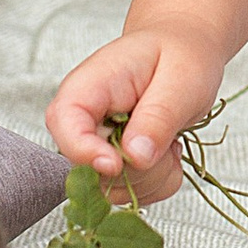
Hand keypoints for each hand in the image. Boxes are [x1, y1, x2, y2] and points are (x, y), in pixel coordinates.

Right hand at [46, 26, 225, 200]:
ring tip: (170, 138)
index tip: (116, 164)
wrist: (184, 51)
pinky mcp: (110, 167)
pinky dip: (160, 182)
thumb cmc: (180, 55)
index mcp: (89, 86)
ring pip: (114, 190)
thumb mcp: (181, 79)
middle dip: (140, 168)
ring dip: (154, 176)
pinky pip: (133, 195)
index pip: (64, 123)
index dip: (84, 151)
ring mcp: (95, 147)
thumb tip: (135, 157)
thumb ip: (158, 117)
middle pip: (92, 169)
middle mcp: (83, 121)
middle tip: (172, 139)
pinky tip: (168, 151)